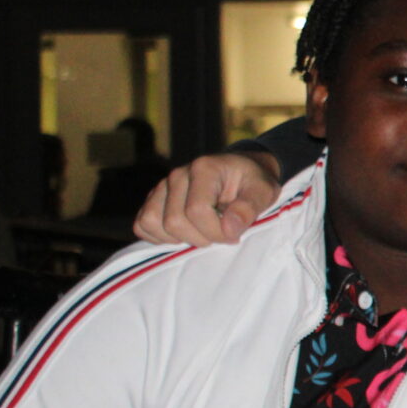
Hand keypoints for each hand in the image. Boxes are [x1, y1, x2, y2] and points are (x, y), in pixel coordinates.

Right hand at [134, 150, 283, 246]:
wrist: (242, 172)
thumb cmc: (253, 182)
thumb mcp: (264, 191)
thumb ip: (249, 208)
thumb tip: (229, 229)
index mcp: (204, 169)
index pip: (196, 211)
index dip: (215, 231)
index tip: (234, 235)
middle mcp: (177, 175)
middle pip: (174, 221)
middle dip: (201, 238)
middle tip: (222, 235)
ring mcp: (162, 187)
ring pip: (153, 223)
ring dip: (180, 239)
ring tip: (204, 234)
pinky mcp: (154, 200)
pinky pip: (142, 224)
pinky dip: (159, 237)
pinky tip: (184, 236)